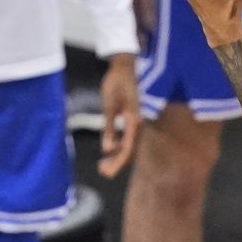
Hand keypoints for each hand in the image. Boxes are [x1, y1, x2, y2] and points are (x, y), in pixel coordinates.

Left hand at [98, 53, 139, 177]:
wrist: (124, 68)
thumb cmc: (115, 84)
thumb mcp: (109, 106)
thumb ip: (108, 128)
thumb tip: (107, 149)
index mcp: (134, 122)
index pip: (127, 148)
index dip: (118, 163)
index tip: (107, 172)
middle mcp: (138, 125)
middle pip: (130, 151)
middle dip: (117, 163)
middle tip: (103, 173)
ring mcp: (136, 123)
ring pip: (129, 146)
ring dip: (117, 157)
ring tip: (103, 165)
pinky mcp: (132, 121)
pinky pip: (127, 139)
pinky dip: (118, 147)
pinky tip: (108, 150)